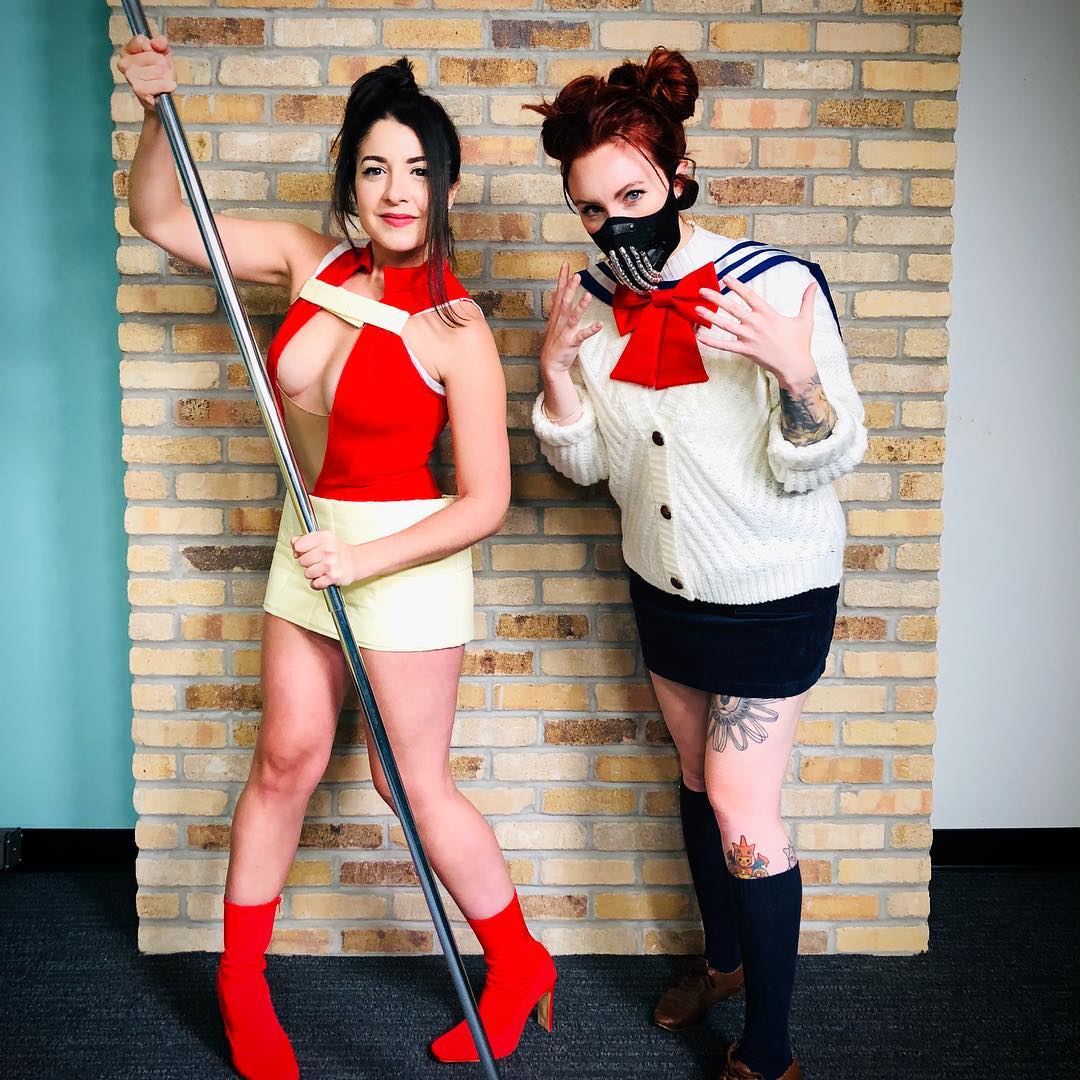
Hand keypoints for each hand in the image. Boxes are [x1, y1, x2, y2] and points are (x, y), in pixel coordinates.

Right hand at [117, 35, 175, 111]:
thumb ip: (162, 43)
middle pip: (152, 56)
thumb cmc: (160, 74)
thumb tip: (158, 43)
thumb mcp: (163, 54)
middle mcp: (124, 63)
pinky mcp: (138, 90)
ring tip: (162, 80)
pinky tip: (165, 88)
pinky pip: (158, 84)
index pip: (141, 41)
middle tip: (161, 72)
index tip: (156, 55)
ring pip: (157, 70)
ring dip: (165, 77)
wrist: (161, 97)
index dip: (155, 49)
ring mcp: (130, 77)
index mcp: (127, 51)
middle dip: (163, 65)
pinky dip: (166, 86)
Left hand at [291, 530, 366, 590]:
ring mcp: (330, 564)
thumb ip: (304, 538)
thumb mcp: (323, 538)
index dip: (299, 551)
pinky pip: (315, 584)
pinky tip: (323, 578)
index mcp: (324, 537)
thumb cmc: (337, 550)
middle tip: (317, 561)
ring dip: (313, 574)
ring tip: (322, 569)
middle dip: (307, 563)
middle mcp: (328, 550)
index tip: (305, 552)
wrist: (356, 561)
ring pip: (307, 573)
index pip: (298, 546)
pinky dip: (317, 583)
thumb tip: (293, 543)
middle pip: (302, 561)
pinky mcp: (333, 577)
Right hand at [540, 262, 602, 375]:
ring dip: (580, 306)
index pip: (559, 292)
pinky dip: (590, 330)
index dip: (562, 278)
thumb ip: (555, 306)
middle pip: (565, 301)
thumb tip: (555, 292)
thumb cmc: (553, 342)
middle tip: (576, 275)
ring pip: (572, 317)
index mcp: (556, 314)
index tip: (566, 264)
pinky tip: (598, 325)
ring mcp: (565, 331)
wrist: (550, 363)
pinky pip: (582, 336)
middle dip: (570, 288)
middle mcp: (560, 320)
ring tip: (587, 295)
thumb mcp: (552, 321)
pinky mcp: (571, 342)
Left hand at [696, 274, 818, 390]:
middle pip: (731, 307)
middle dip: (715, 297)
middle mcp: (755, 323)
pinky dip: (712, 341)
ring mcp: (749, 337)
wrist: (795, 366)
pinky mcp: (745, 351)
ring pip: (725, 325)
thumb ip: (807, 300)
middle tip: (701, 290)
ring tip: (696, 309)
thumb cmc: (800, 343)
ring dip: (709, 317)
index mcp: (768, 313)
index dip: (736, 285)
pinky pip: (725, 345)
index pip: (749, 295)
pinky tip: (700, 337)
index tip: (724, 277)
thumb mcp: (805, 319)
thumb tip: (814, 284)